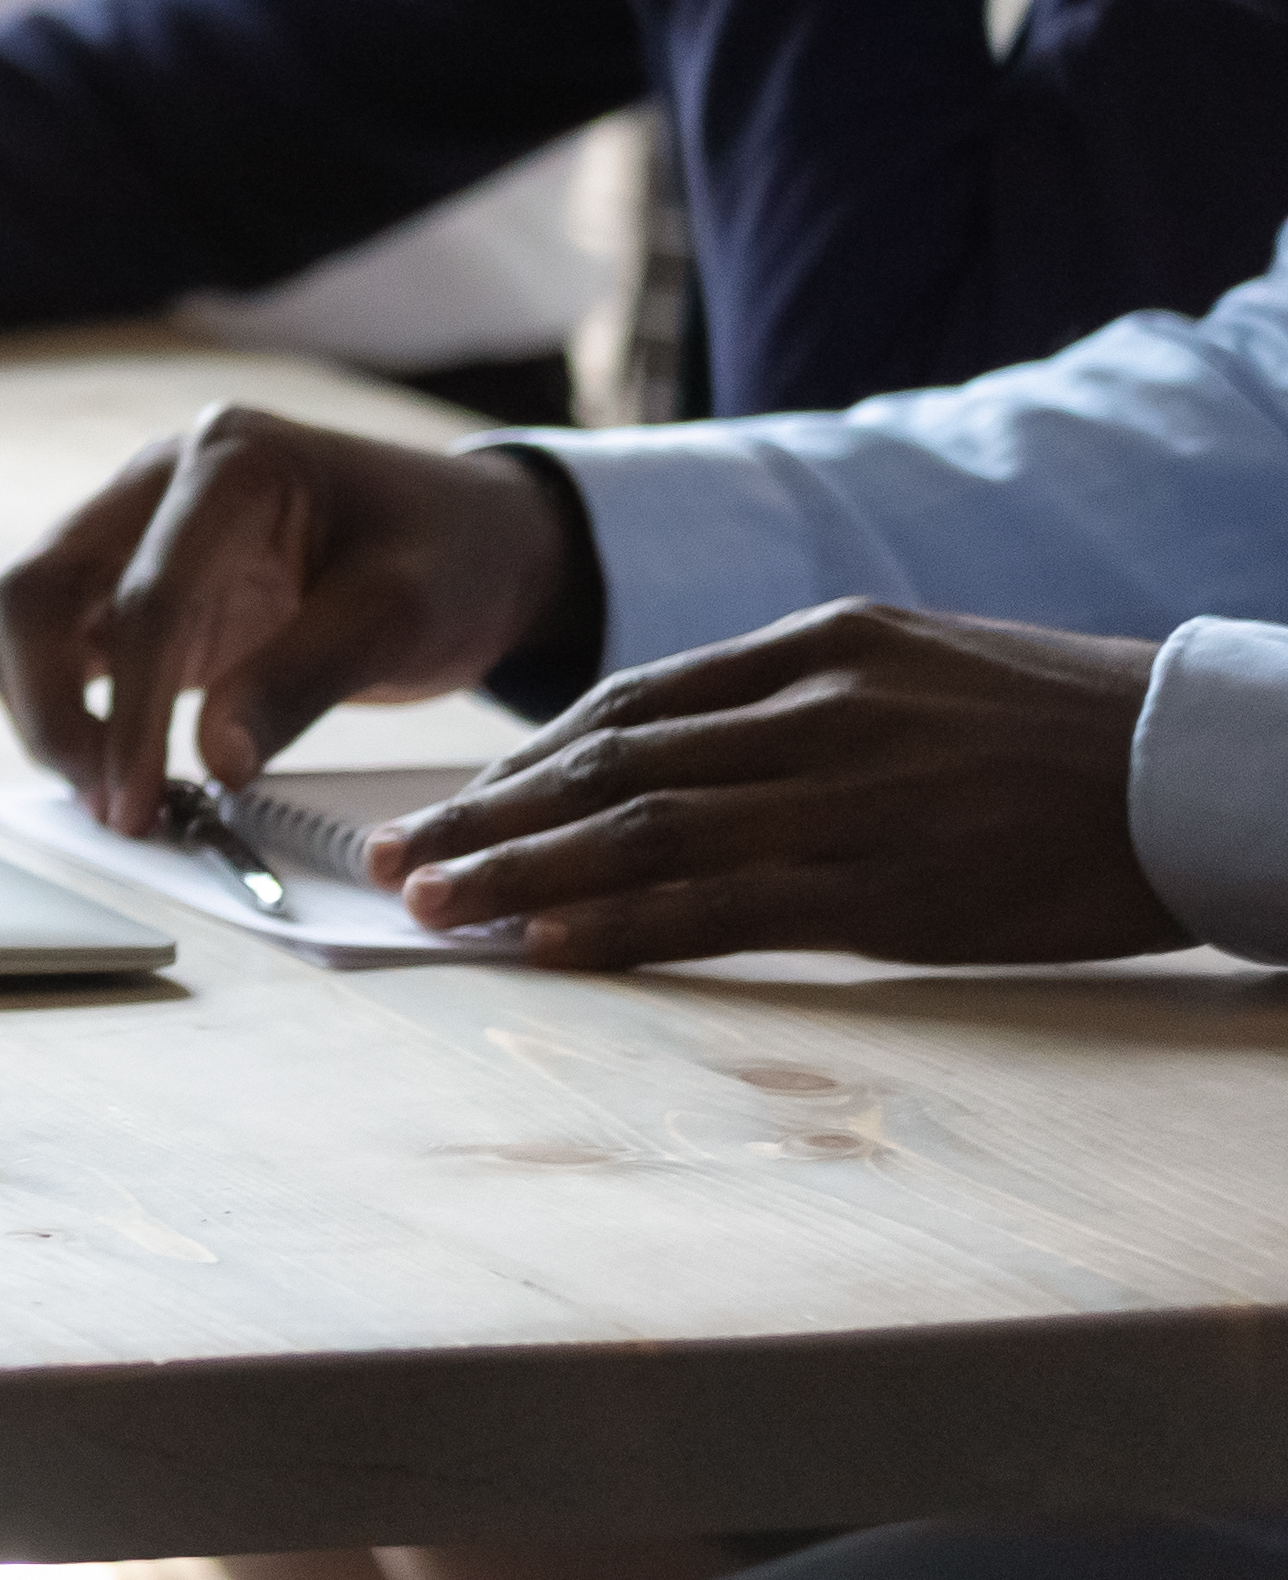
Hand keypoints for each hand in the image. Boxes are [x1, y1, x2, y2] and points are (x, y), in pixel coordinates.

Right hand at [0, 407, 581, 833]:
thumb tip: (215, 763)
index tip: (135, 802)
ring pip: (22, 612)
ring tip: (111, 796)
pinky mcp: (129, 576)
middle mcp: (157, 480)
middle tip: (106, 805)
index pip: (144, 594)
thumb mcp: (401, 615)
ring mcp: (133, 525)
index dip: (128, 709)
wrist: (474, 538)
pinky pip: (56, 637)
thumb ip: (302, 679)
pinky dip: (64, 703)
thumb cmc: (448, 559)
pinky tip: (113, 764)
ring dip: (42, 706)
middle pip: (36, 588)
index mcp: (228, 462)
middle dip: (48, 705)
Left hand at [371, 604, 1176, 967]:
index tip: (452, 803)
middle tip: (392, 859)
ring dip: (522, 871)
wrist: (1197, 764)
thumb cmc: (1063, 727)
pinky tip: (548, 944)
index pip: (631, 704)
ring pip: (643, 831)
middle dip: (488, 814)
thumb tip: (692, 749)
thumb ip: (803, 701)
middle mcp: (812, 708)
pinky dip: (622, 924)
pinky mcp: (888, 882)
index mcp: (818, 644)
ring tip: (432, 904)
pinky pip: (723, 906)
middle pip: (609, 763)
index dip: (527, 760)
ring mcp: (846, 794)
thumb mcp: (917, 670)